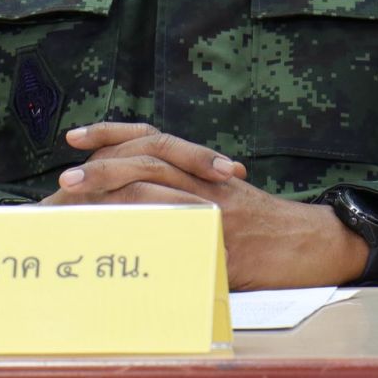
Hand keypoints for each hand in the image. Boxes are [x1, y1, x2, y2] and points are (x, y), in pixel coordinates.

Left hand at [38, 122, 369, 289]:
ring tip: (76, 197)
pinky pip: (179, 226)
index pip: (150, 138)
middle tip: (65, 176)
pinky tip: (117, 233)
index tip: (75, 136)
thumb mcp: (222, 201)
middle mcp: (204, 178)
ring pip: (156, 185)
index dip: (111, 133)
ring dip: (111, 190)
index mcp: (200, 167)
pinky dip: (146, 226)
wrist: (313, 243)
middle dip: (101, 164)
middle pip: (146, 157)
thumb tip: (130, 208)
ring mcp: (213, 206)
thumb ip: (183, 197)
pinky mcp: (221, 236)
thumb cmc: (265, 228)